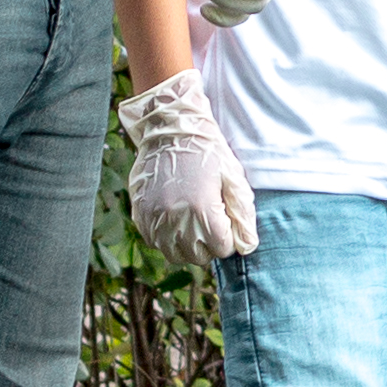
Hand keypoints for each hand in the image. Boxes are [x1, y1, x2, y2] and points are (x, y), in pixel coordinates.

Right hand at [119, 70, 255, 268]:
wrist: (170, 130)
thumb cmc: (208, 152)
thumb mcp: (234, 178)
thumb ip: (242, 215)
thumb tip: (247, 247)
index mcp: (202, 210)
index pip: (221, 249)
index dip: (229, 237)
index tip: (227, 220)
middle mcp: (174, 220)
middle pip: (198, 256)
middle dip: (210, 245)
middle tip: (212, 221)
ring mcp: (153, 219)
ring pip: (174, 254)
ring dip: (187, 245)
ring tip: (194, 221)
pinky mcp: (139, 215)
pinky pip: (154, 242)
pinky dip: (166, 238)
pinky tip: (175, 217)